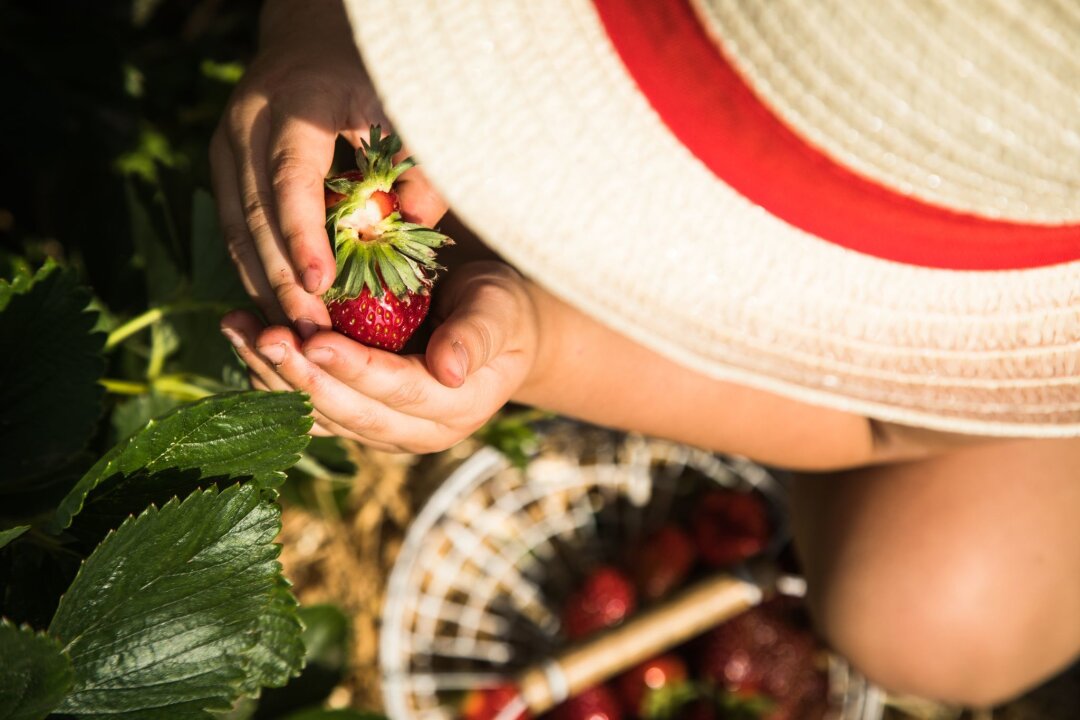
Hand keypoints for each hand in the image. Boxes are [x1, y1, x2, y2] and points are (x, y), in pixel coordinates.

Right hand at [210, 0, 447, 331]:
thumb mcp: (403, 106)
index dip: (303, 234)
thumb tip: (415, 221)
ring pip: (238, 228)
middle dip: (282, 279)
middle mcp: (248, 123)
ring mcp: (226, 145)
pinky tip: (281, 306)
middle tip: (312, 333)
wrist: (315, 37)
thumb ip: (417, 162)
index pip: (292, 176)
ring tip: (296, 334)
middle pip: (256, 214)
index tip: (320, 284)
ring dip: (264, 284)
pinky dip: (257, 268)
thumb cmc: (372, 76)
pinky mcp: (223, 166)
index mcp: (295, 102)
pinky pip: (237, 227)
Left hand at [220, 262, 539, 452]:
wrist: (496, 332)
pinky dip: (273, 375)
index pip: (398, 390)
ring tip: (239, 328)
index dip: (355, 368)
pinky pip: (308, 407)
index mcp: (455, 408)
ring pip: (320, 414)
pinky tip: (244, 339)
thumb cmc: (500, 310)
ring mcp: (382, 432)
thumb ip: (476, 336)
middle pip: (349, 411)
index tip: (314, 341)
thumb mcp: (499, 311)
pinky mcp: (356, 420)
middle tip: (263, 334)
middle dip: (302, 375)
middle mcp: (416, 432)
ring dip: (275, 374)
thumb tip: (450, 370)